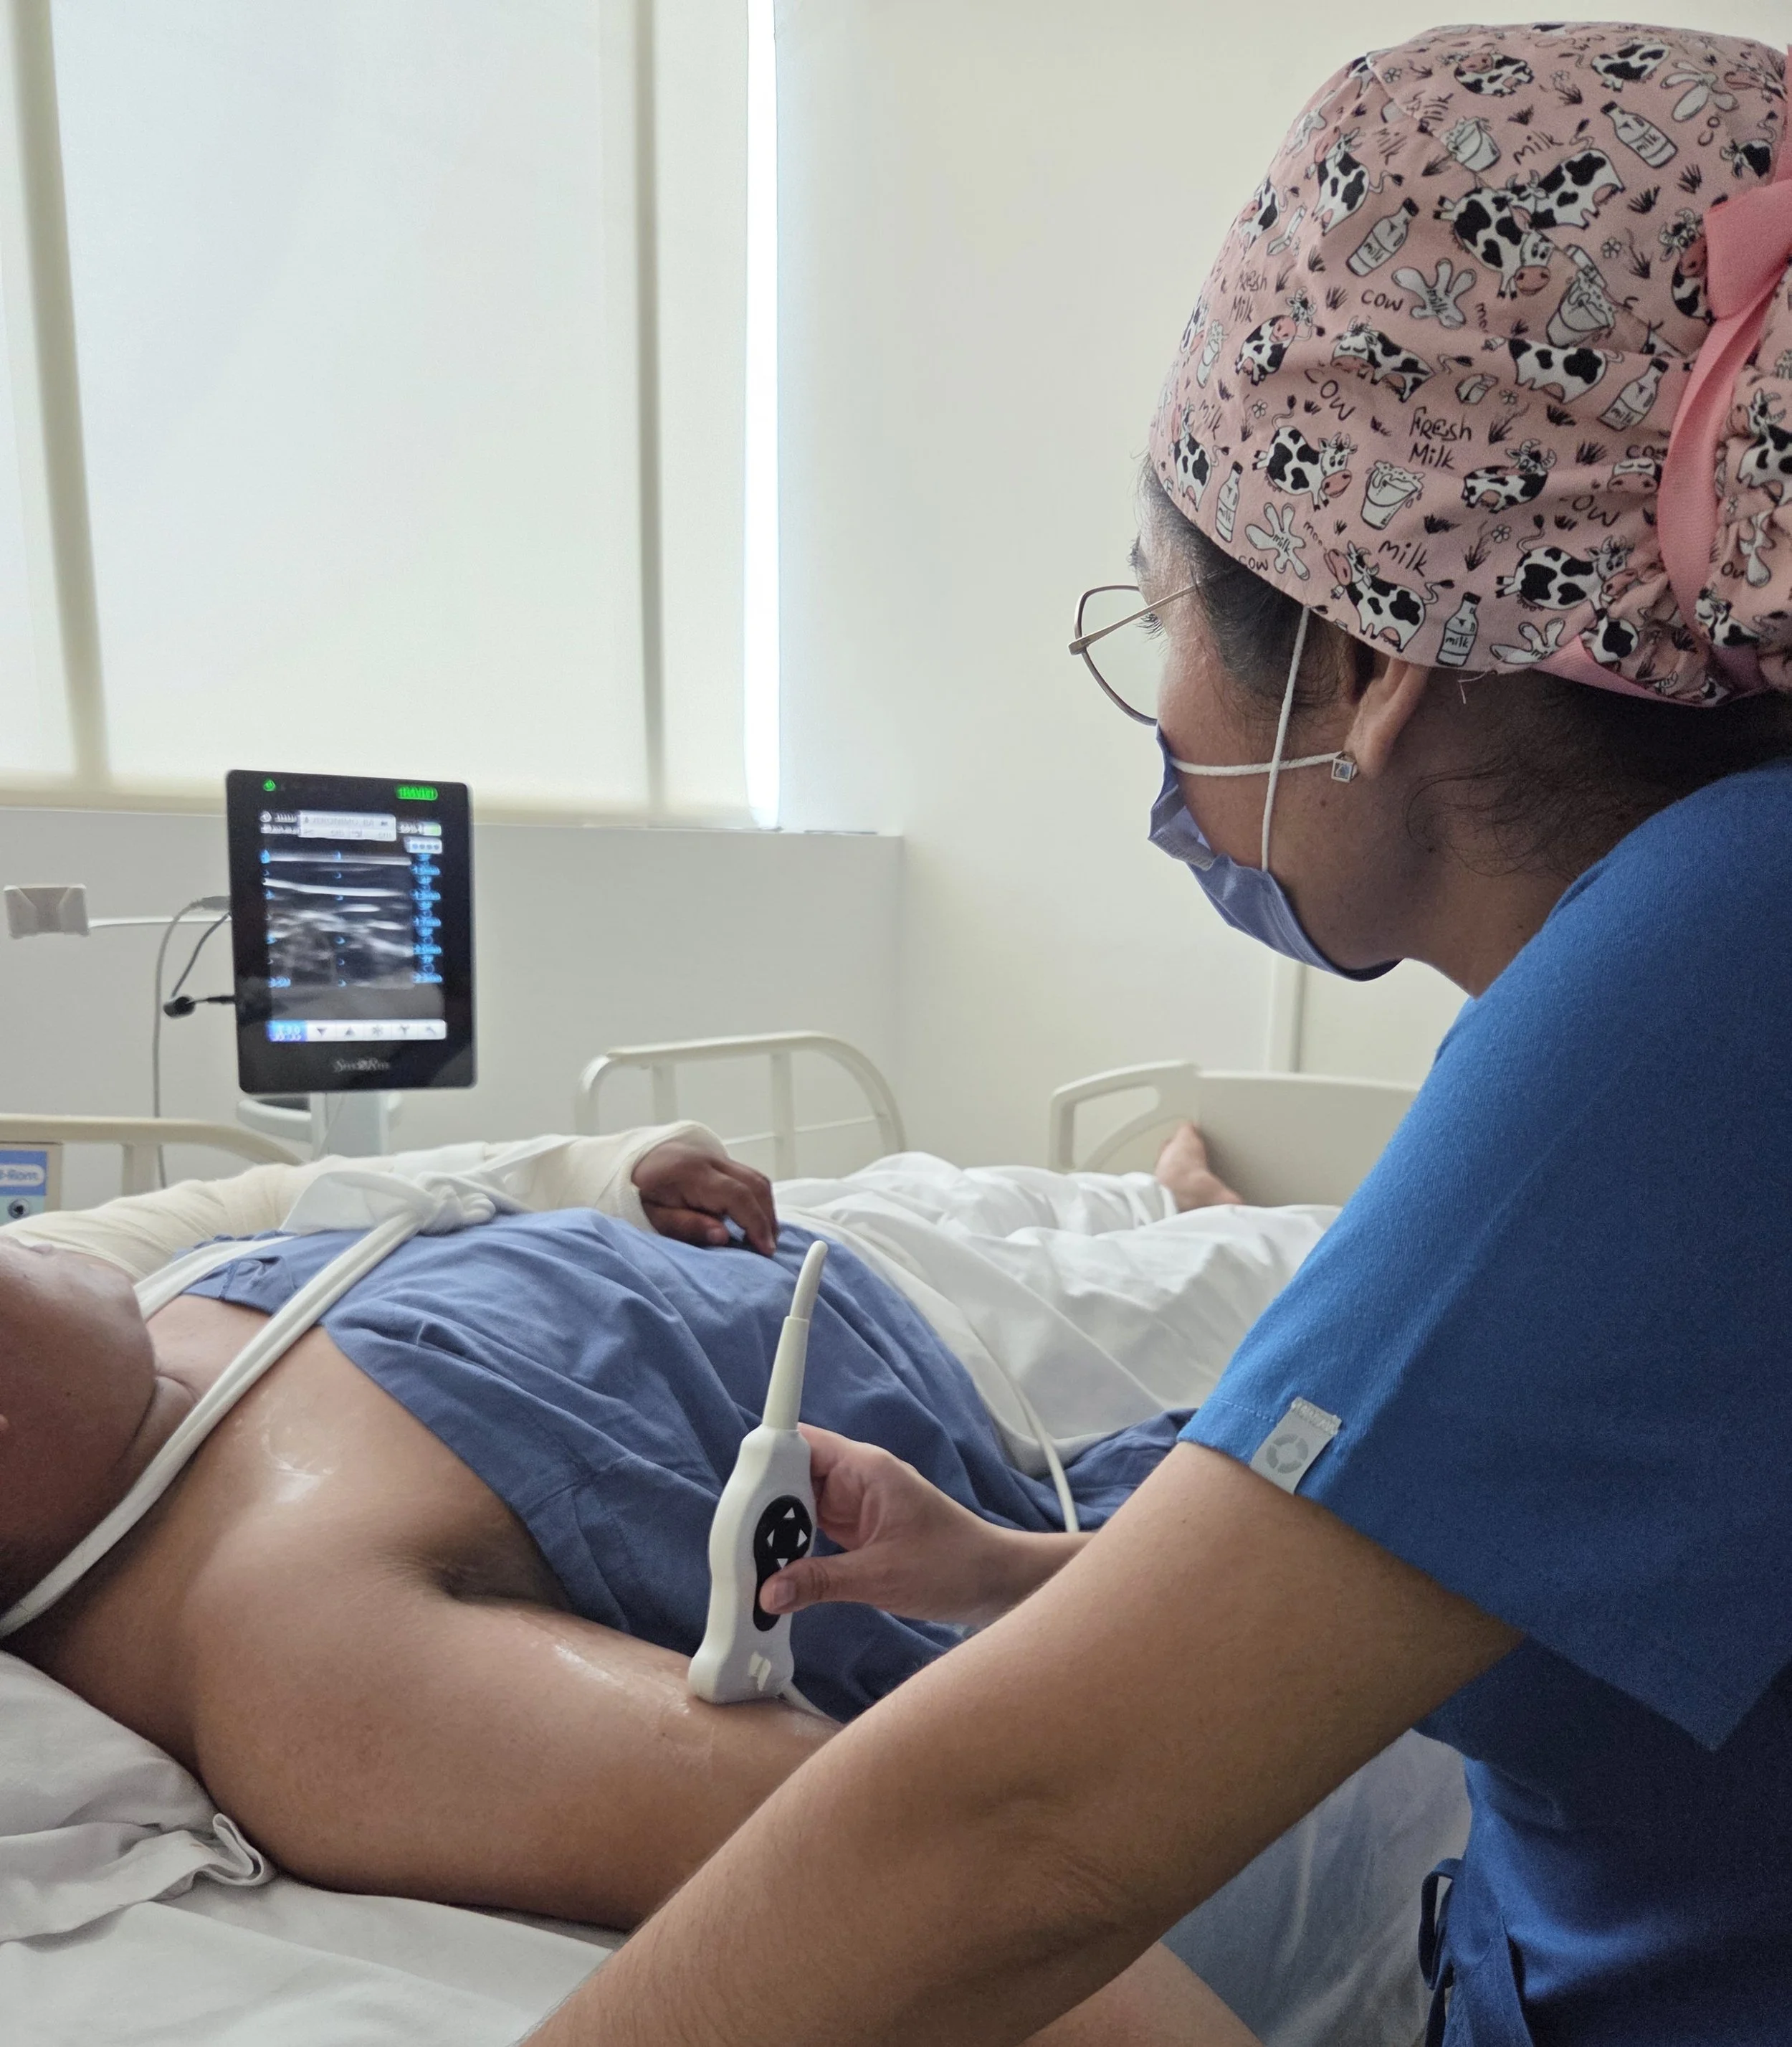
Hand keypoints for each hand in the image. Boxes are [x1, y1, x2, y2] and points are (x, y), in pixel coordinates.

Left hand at [633, 1142, 777, 1254]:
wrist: (620, 1165)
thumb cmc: (633, 1194)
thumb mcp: (651, 1217)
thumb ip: (686, 1226)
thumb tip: (724, 1237)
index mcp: (691, 1172)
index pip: (738, 1195)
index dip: (756, 1223)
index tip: (765, 1249)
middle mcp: (708, 1159)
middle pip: (755, 1183)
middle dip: (767, 1217)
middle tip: (768, 1247)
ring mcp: (714, 1156)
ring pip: (755, 1177)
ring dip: (765, 1207)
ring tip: (764, 1237)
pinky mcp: (716, 1161)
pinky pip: (746, 1176)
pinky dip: (755, 1198)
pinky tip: (751, 1220)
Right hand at [760, 1426, 1086, 1628]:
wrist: (995, 1582)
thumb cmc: (953, 1564)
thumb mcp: (881, 1577)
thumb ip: (821, 1581)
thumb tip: (770, 1591)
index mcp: (866, 1469)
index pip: (802, 1442)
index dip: (767, 1458)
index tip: (739, 1490)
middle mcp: (857, 1479)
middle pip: (792, 1475)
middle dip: (765, 1506)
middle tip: (739, 1543)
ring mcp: (855, 1503)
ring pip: (798, 1504)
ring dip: (776, 1529)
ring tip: (752, 1561)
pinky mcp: (856, 1528)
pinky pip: (811, 1527)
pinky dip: (793, 1545)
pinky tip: (778, 1569)